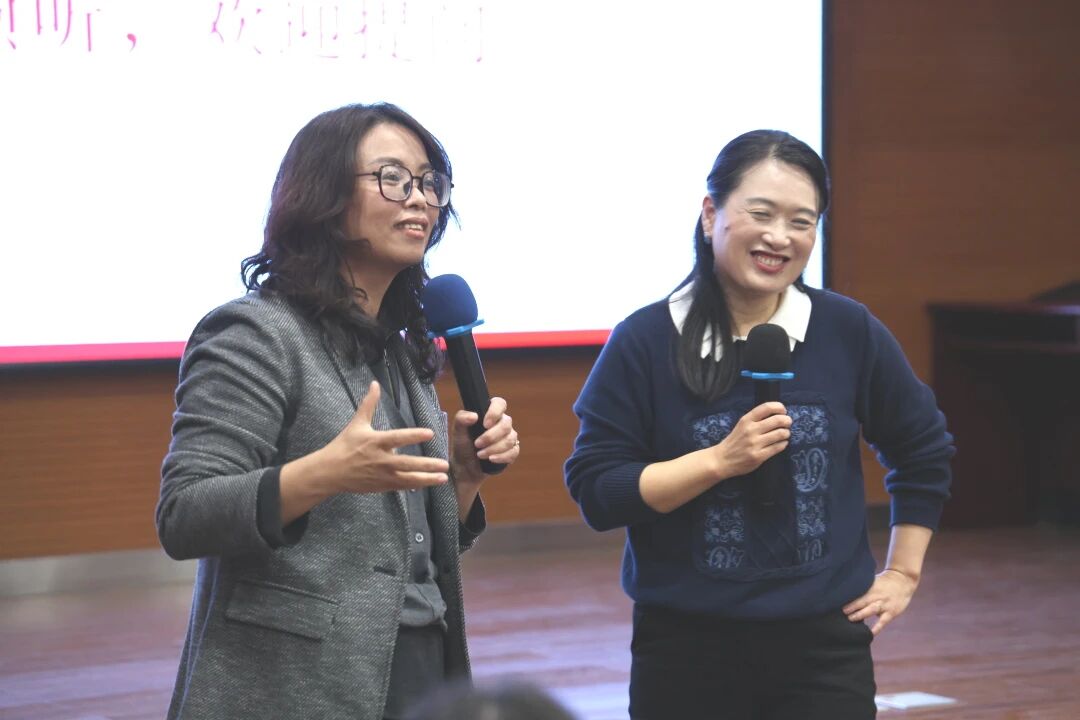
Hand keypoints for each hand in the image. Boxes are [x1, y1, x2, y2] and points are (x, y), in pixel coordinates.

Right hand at [323, 381, 449, 493]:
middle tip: (444, 464)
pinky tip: (430, 483)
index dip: (414, 436)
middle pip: (407, 463)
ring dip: (426, 479)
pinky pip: (402, 486)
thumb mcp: (356, 423)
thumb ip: (369, 404)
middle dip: (426, 464)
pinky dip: (416, 485)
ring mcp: (382, 475)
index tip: (431, 433)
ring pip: (407, 478)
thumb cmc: (344, 445)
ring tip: (443, 478)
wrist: (330, 472)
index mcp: (375, 442)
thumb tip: (375, 384)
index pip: (398, 438)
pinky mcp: (382, 486)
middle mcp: (381, 460)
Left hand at [450, 396, 519, 485]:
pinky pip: (514, 451)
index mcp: (490, 413)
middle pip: (506, 424)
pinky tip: (491, 459)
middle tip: (477, 444)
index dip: (495, 412)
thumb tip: (474, 416)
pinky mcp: (512, 451)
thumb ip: (461, 419)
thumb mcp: (458, 431)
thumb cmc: (462, 445)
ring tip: (480, 454)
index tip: (485, 424)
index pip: (500, 403)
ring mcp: (509, 437)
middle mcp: (502, 423)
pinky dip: (502, 456)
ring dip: (494, 448)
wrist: (465, 467)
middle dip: (491, 436)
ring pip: (510, 439)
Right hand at [712, 402, 791, 477]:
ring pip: (781, 434)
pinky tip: (781, 443)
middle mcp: (751, 430)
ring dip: (786, 433)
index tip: (783, 411)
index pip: (767, 407)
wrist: (722, 459)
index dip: (779, 407)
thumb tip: (778, 414)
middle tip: (788, 423)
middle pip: (777, 420)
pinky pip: (778, 447)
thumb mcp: (742, 425)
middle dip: (787, 421)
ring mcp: (755, 444)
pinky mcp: (759, 456)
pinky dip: (783, 444)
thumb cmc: (735, 441)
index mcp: (746, 420)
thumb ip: (756, 419)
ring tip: (784, 434)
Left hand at [843, 568, 918, 634]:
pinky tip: (870, 634)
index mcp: (871, 588)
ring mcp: (884, 604)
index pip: (858, 593)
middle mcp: (877, 596)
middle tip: (842, 611)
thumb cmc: (884, 581)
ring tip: (851, 619)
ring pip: (871, 610)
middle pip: (863, 601)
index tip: (838, 602)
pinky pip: (883, 621)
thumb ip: (863, 588)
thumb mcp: (873, 581)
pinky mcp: (891, 612)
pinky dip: (877, 628)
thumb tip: (847, 594)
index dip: (849, 598)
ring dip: (860, 614)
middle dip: (852, 606)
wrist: (903, 580)